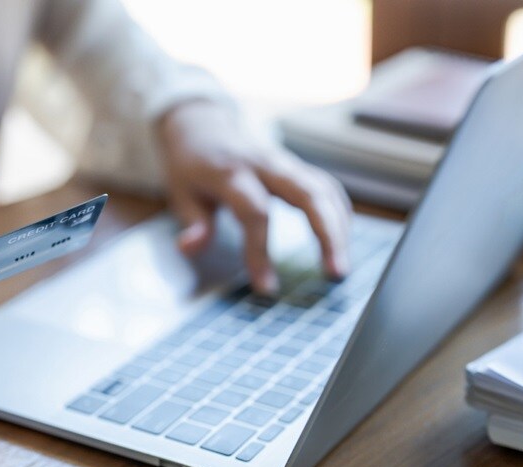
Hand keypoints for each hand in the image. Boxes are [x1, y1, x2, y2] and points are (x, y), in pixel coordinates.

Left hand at [157, 101, 352, 293]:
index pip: (255, 212)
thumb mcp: (180, 192)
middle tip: (336, 273)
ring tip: (340, 267)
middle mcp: (264, 165)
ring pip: (324, 190)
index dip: (261, 251)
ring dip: (339, 228)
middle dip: (327, 234)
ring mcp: (284, 163)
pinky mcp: (296, 167)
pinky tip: (342, 241)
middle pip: (308, 194)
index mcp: (231, 172)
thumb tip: (190, 248)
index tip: (265, 287)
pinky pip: (326, 187)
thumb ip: (193, 222)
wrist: (203, 124)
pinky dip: (339, 214)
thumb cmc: (192, 164)